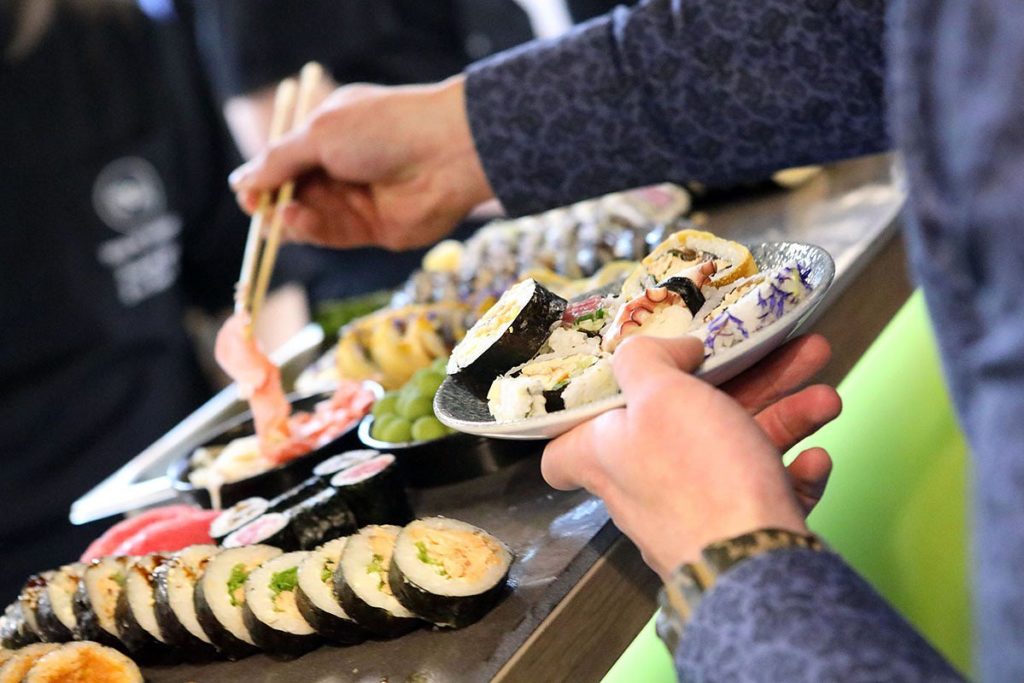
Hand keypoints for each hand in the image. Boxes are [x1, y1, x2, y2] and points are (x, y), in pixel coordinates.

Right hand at [229, 75, 493, 249]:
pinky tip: (296, 220)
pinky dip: (312, 229)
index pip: (285, 160)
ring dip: (290, 218)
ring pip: (310, 217)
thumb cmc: (384, 130)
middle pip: (293, 193)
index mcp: (328, 133)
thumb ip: (279, 160)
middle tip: (256, 211)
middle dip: (271, 203)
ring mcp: (357, 199)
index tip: (245, 193)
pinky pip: (332, 234)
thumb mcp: (320, 134)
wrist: (446, 154)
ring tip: (279, 214)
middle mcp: (341, 167)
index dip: (263, 178)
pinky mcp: (372, 229)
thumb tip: (240, 182)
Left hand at [542, 334, 840, 579]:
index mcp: (606, 455)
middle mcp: (644, 485)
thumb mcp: (659, 394)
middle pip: (683, 422)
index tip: (611, 390)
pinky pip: (764, 492)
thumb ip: (648, 359)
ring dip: (785, 416)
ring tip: (826, 395)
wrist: (753, 564)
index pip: (563, 455)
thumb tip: (670, 351)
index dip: (578, 421)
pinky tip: (817, 457)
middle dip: (741, 382)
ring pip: (736, 449)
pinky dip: (793, 471)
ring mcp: (695, 511)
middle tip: (780, 358)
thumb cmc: (696, 475)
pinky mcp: (738, 532)